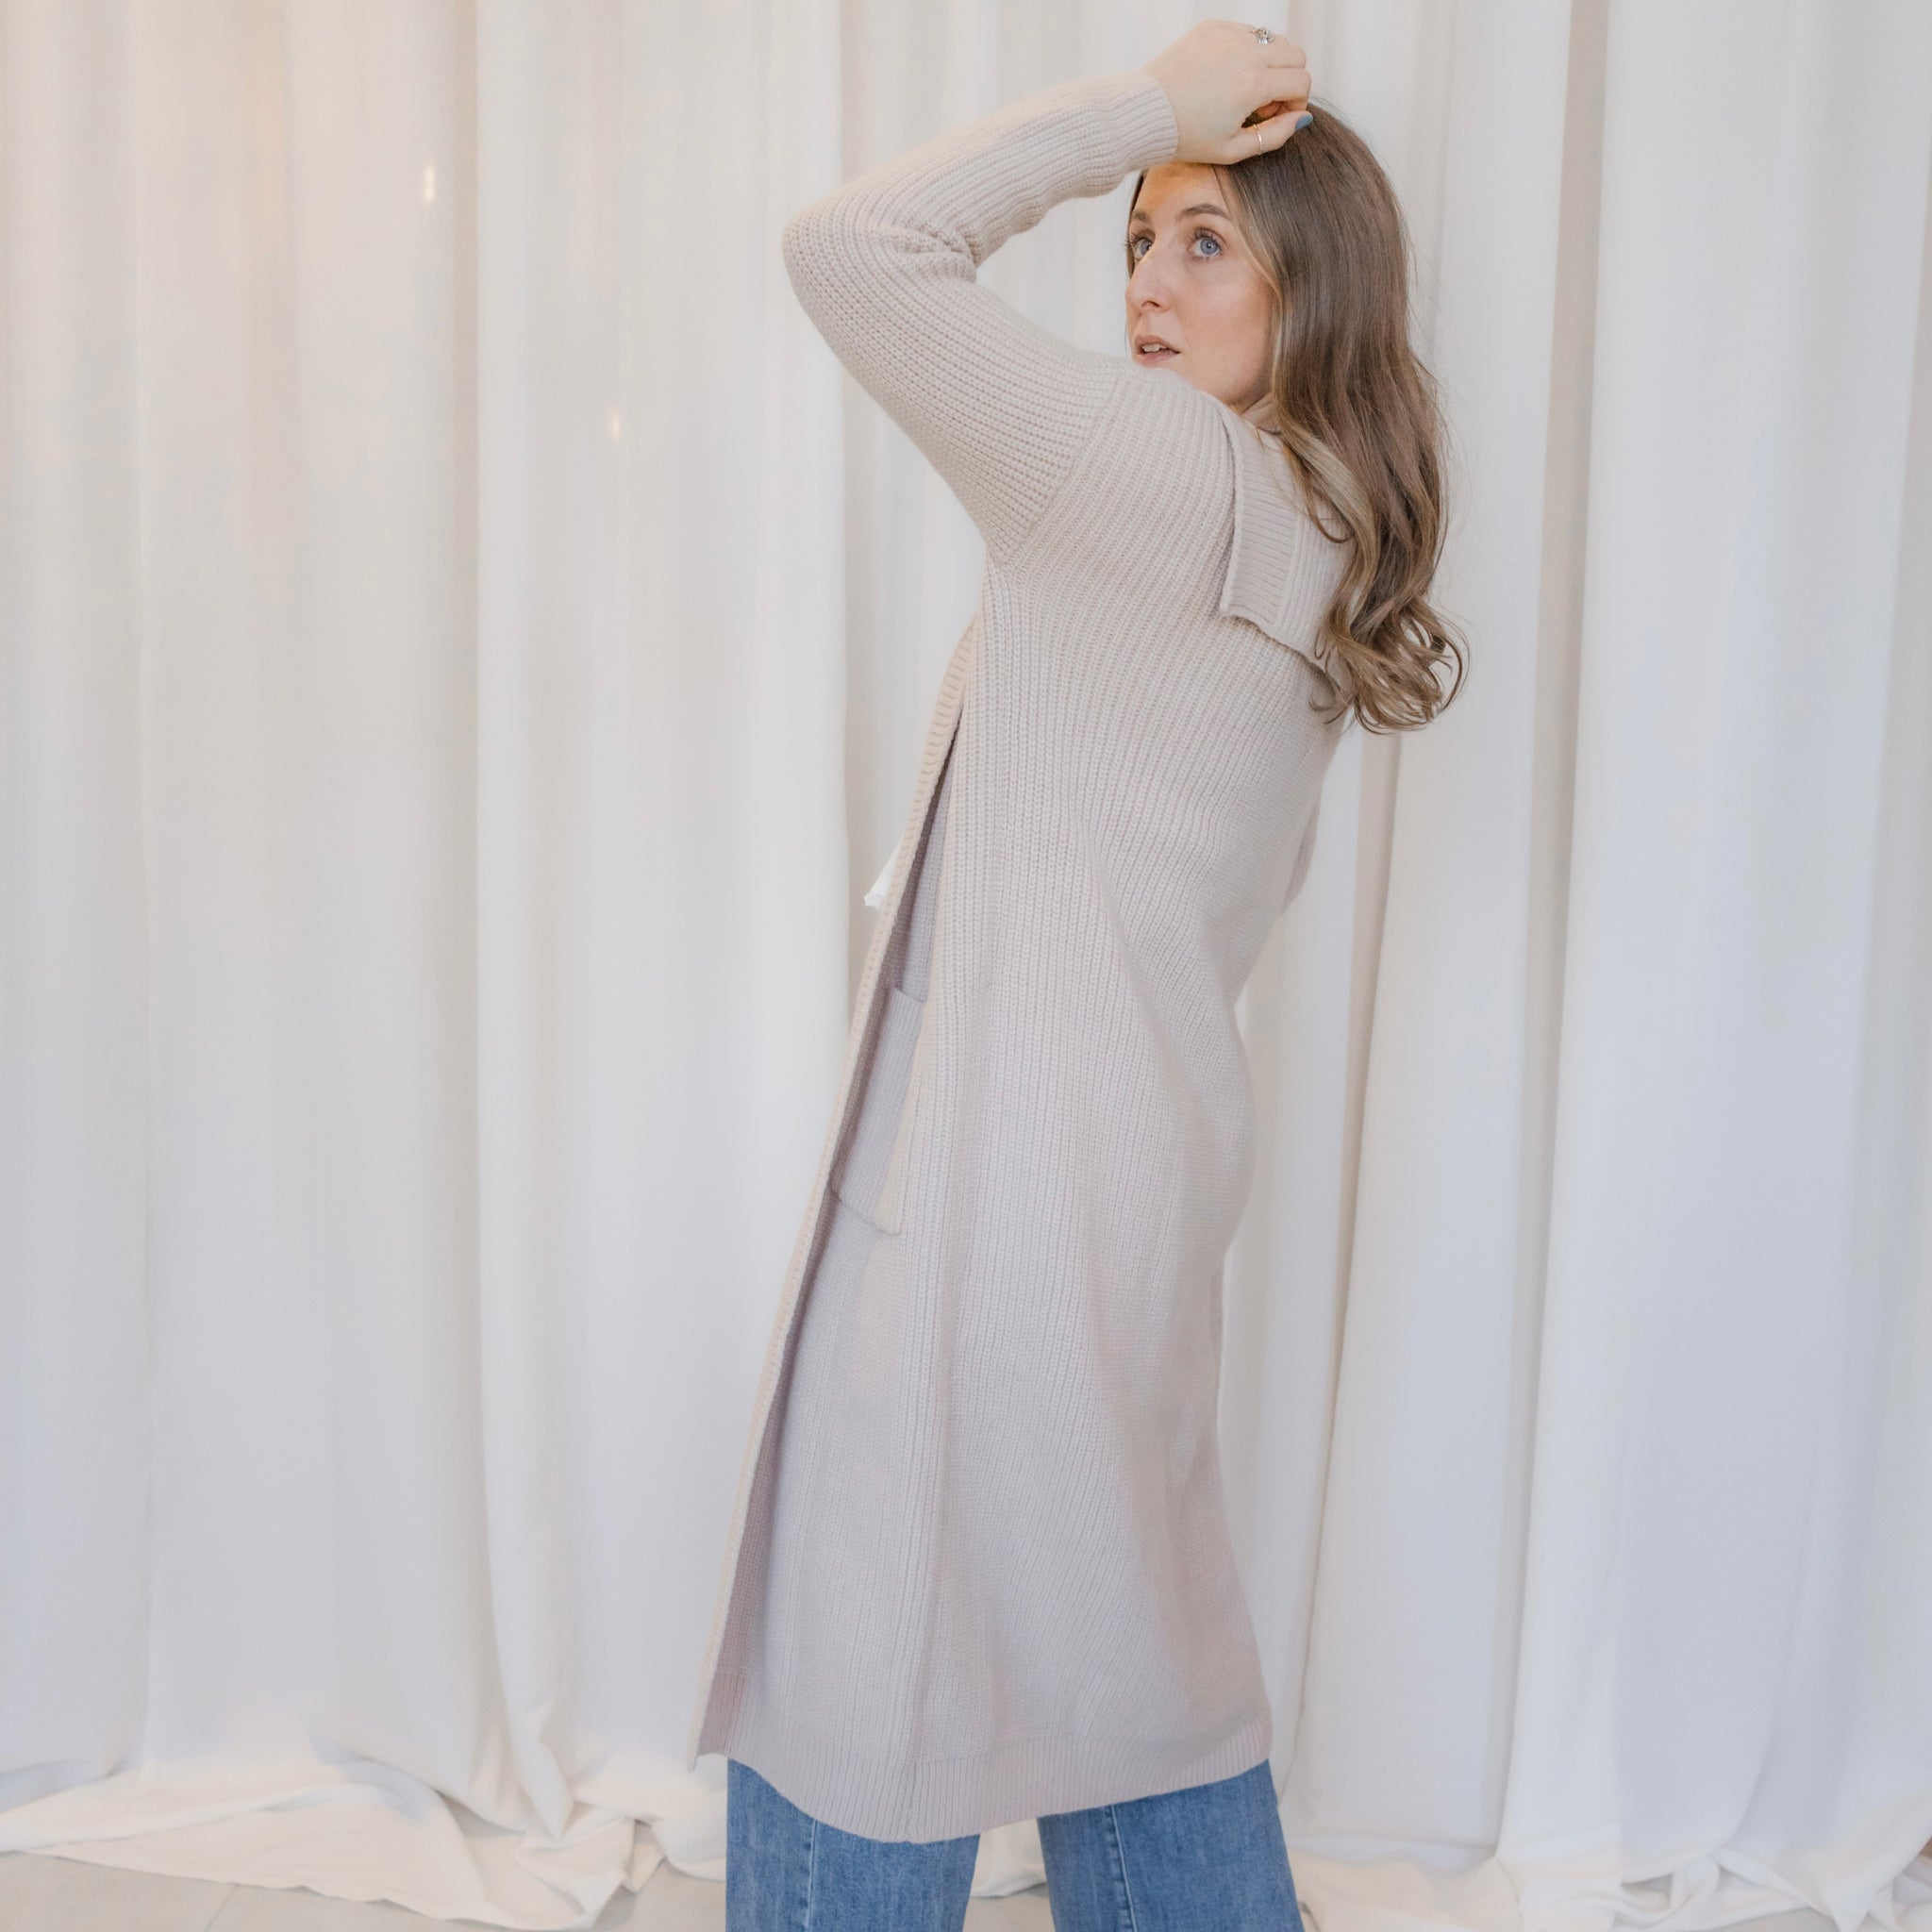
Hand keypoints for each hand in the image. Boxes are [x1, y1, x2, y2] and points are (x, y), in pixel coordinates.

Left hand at [1143, 20, 1310, 165]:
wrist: (1144, 114)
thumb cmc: (1186, 137)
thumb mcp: (1233, 149)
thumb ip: (1275, 136)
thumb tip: (1302, 119)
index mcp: (1254, 82)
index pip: (1302, 82)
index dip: (1296, 104)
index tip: (1275, 117)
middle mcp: (1246, 52)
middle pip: (1296, 55)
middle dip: (1289, 80)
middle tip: (1262, 103)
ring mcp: (1228, 35)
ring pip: (1273, 39)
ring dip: (1270, 63)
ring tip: (1245, 89)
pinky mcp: (1212, 27)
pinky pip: (1246, 32)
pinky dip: (1246, 51)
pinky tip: (1225, 75)